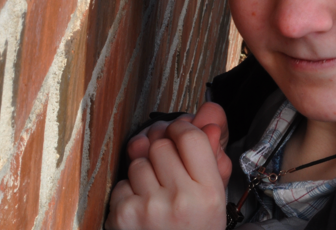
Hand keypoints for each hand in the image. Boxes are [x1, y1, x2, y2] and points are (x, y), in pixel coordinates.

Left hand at [105, 103, 231, 229]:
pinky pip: (122, 182)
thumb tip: (209, 120)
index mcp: (208, 192)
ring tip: (157, 192)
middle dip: (162, 150)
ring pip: (139, 161)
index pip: (190, 137)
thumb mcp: (213, 198)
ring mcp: (150, 208)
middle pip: (161, 145)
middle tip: (168, 167)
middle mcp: (180, 199)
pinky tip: (143, 208)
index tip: (179, 132)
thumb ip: (212, 157)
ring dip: (145, 171)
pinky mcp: (124, 216)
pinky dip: (130, 192)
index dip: (182, 128)